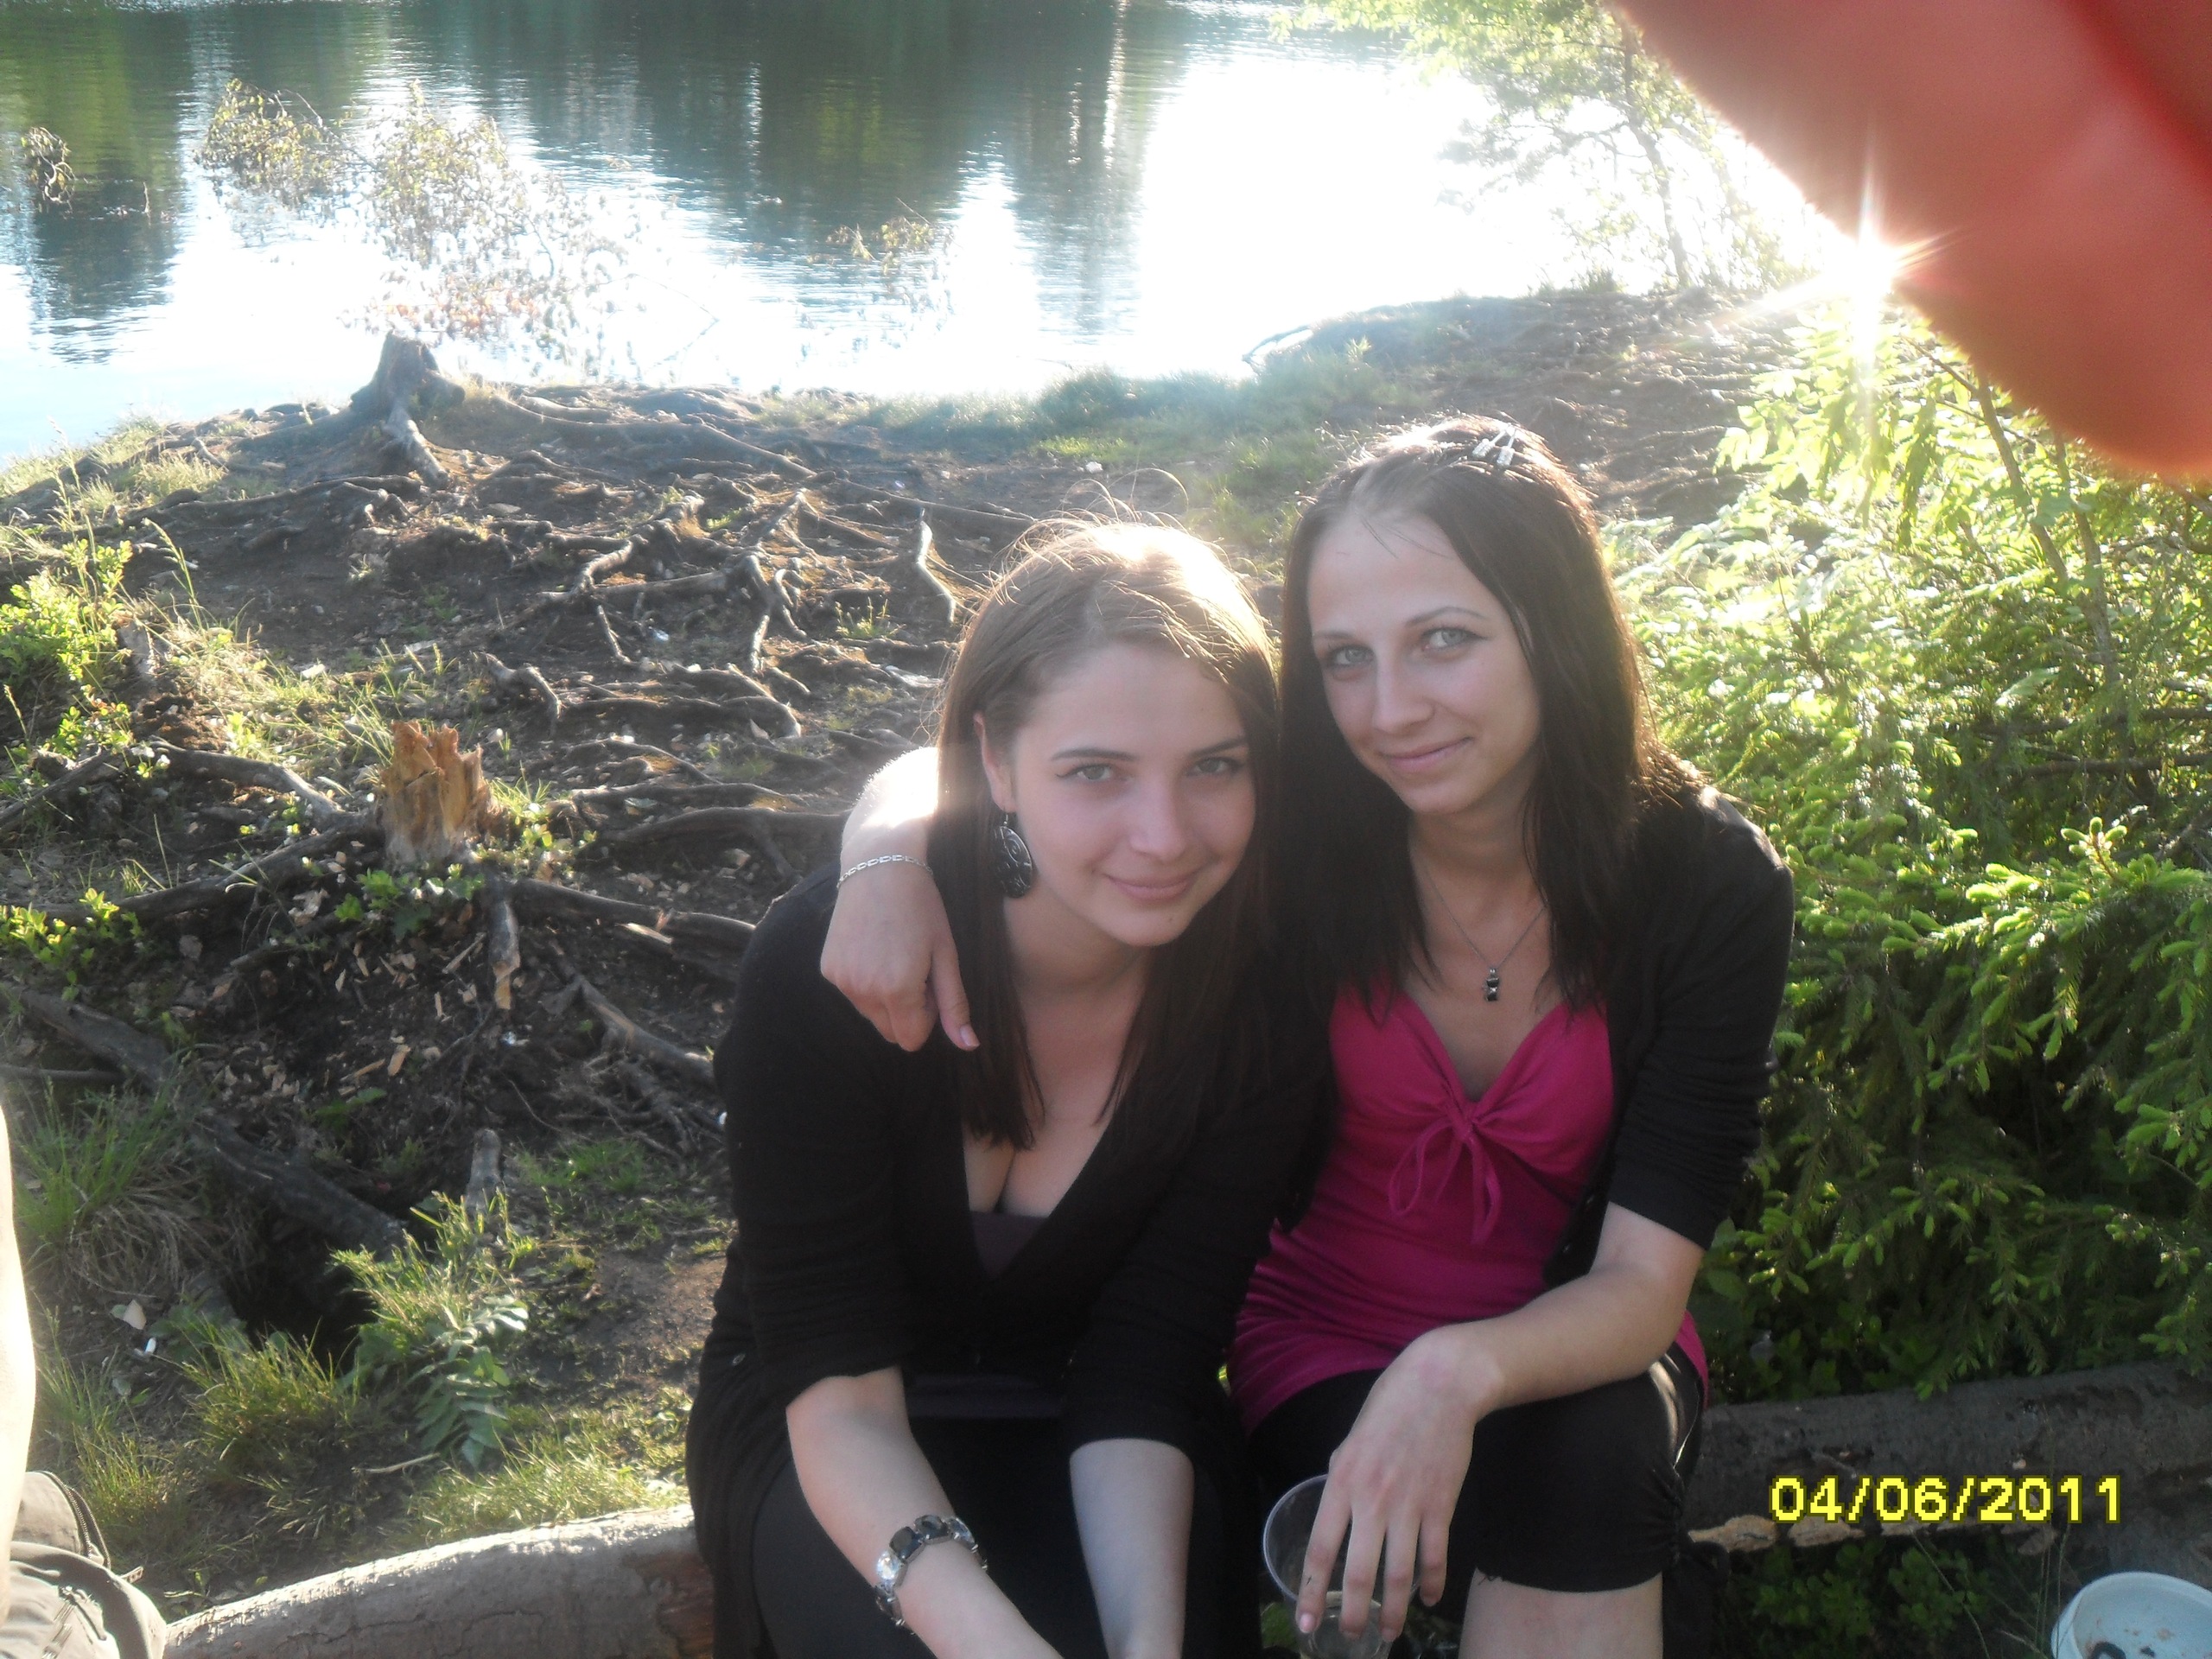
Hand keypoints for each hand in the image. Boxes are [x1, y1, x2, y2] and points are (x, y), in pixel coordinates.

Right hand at [820, 860, 974, 1050]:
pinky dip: (864, 981)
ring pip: (870, 1014)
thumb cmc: (921, 906)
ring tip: (893, 954)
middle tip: (914, 968)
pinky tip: (873, 947)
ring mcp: (841, 981)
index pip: (911, 1040)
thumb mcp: (946, 953)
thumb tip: (968, 1045)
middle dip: (905, 1011)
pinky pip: (852, 993)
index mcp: (897, 990)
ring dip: (885, 997)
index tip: (929, 983)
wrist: (878, 864)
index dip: (926, 1017)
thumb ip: (954, 1004)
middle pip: (889, 1032)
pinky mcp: (828, 969)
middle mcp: (863, 991)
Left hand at [1297, 1328, 1490, 1646]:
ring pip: (1399, 1574)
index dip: (1310, 1589)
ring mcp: (1409, 1505)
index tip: (1304, 1619)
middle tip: (1350, 1636)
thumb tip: (1338, 1512)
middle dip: (1352, 1612)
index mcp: (1342, 1482)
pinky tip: (1428, 1599)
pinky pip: (1435, 1556)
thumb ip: (1342, 1479)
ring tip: (1388, 1632)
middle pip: (1358, 1572)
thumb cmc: (1388, 1408)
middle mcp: (1372, 1500)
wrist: (1438, 1387)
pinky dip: (1432, 1583)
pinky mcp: (1441, 1506)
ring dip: (1394, 1610)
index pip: (1319, 1547)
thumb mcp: (1350, 1441)